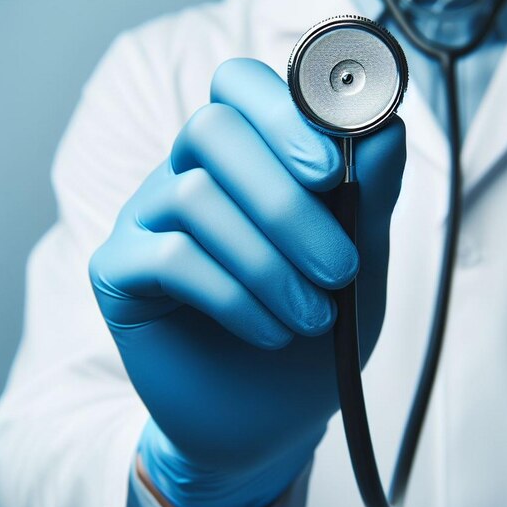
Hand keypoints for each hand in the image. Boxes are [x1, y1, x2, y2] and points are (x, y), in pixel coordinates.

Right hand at [89, 58, 405, 506]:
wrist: (265, 418)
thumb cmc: (313, 331)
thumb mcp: (358, 261)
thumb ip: (368, 194)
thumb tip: (387, 126)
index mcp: (246, 159)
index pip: (243, 87)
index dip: (286, 114)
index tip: (335, 169)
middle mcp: (189, 174)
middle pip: (211, 129)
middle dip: (284, 202)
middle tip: (339, 266)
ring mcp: (147, 220)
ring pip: (195, 199)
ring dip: (271, 266)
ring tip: (314, 319)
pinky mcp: (119, 270)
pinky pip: (171, 259)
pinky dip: (235, 299)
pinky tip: (270, 334)